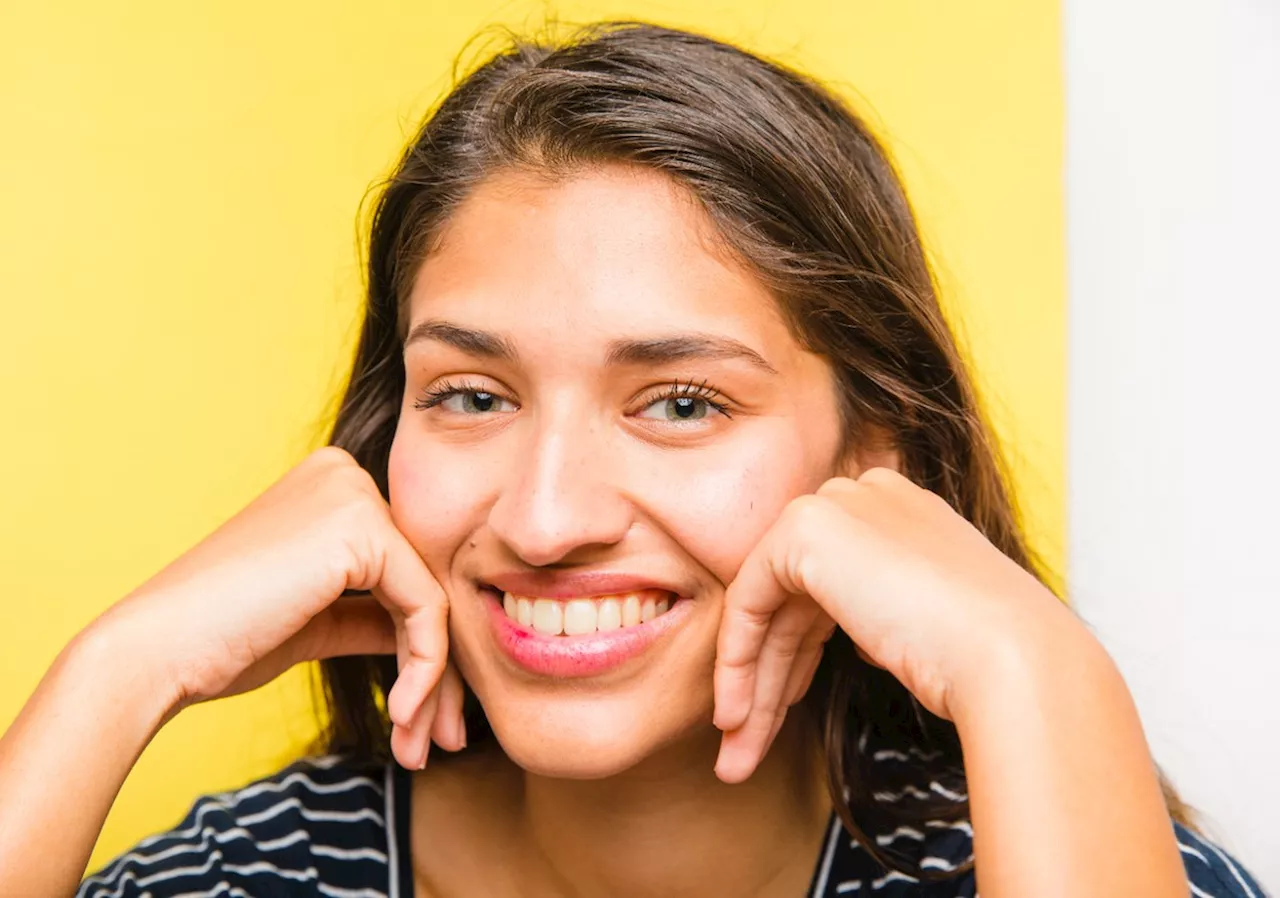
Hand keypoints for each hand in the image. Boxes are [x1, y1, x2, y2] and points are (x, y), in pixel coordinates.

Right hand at [92, 446, 462, 769]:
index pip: (406, 570)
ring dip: (434, 683)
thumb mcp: (315, 620)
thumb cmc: (219, 640)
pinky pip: (426, 606)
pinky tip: (401, 713)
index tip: (423, 716)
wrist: (155, 652)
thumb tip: (429, 635)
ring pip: (433, 599)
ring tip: (417, 745)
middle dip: (437, 671)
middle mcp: (346, 474)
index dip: (423, 647)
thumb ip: (371, 614)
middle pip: (424, 582)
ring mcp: (353, 494)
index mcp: (332, 486)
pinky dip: (424, 668)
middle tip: (434, 740)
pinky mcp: (361, 526)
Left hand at [711, 467, 1071, 782]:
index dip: (800, 656)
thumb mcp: (920, 626)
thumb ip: (877, 613)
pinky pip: (748, 600)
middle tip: (745, 747)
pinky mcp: (806, 527)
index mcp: (902, 513)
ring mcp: (837, 505)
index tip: (786, 712)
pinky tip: (736, 716)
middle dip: (769, 680)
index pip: (828, 585)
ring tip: (736, 758)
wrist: (1011, 657)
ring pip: (768, 608)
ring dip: (750, 687)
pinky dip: (737, 661)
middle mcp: (866, 497)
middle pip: (795, 601)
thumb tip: (843, 636)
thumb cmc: (987, 660)